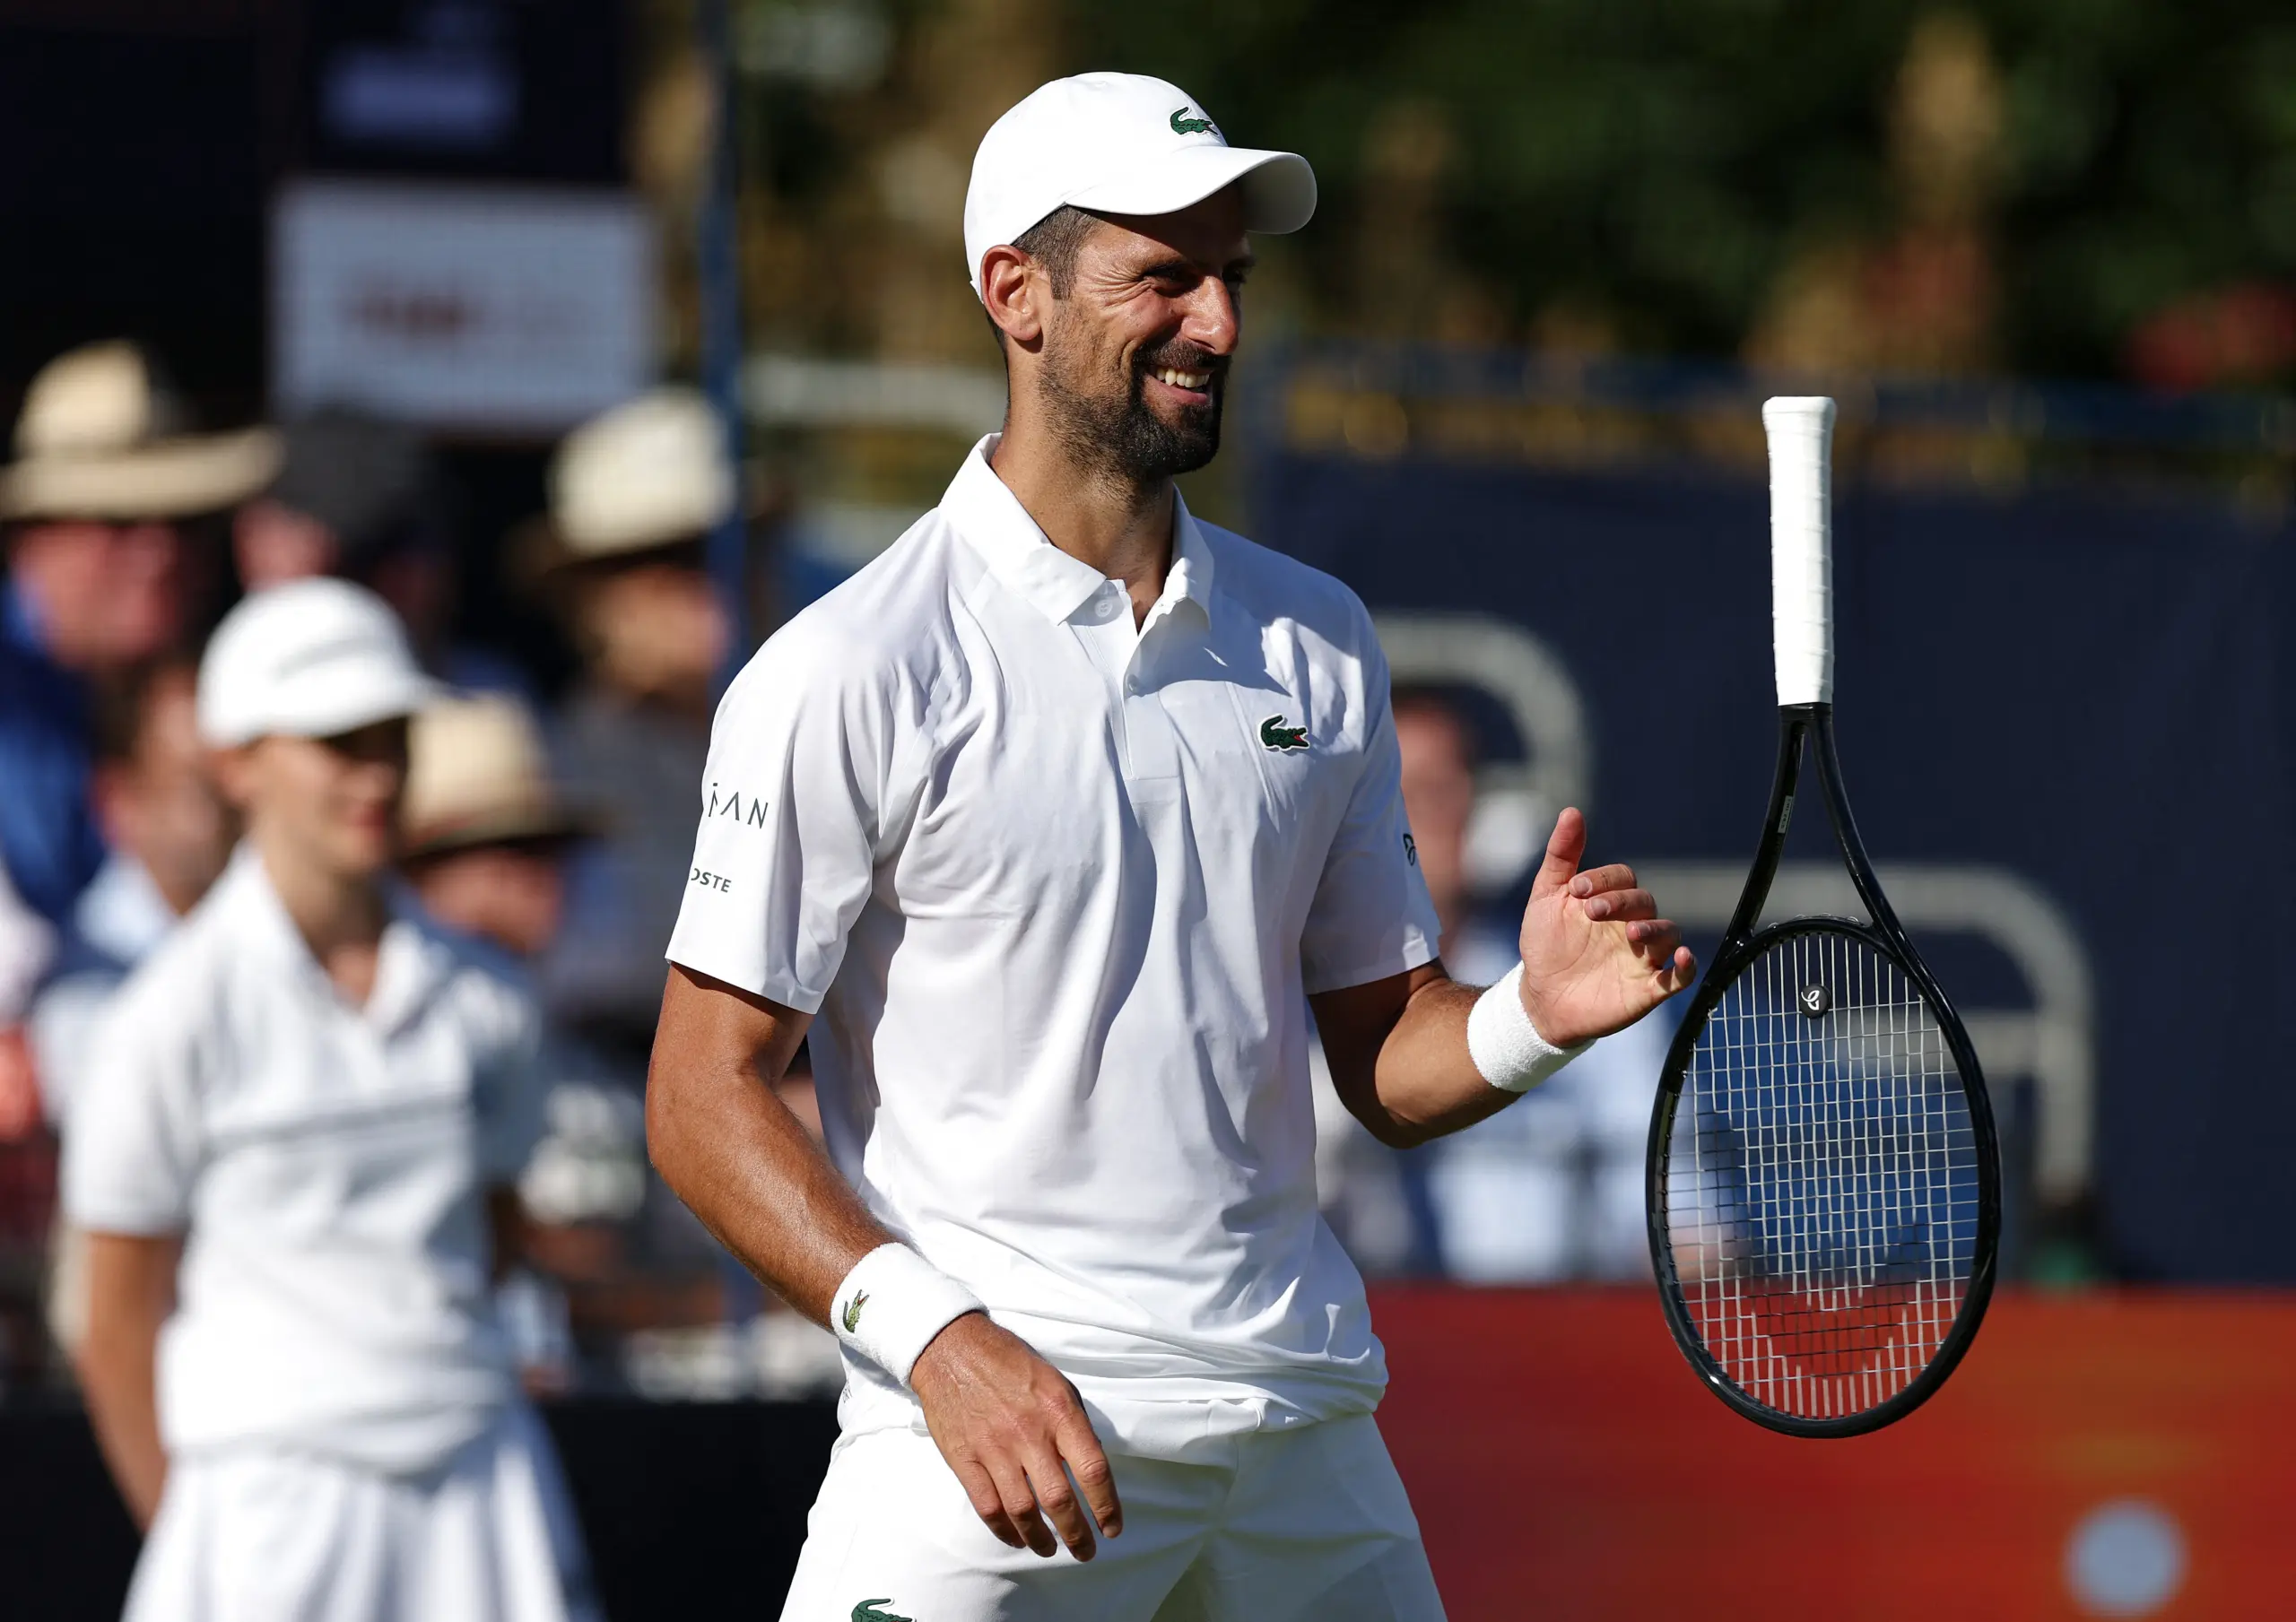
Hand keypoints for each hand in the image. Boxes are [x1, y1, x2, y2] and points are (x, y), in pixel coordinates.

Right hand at [909, 1311, 1122, 1561]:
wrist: (953, 1349)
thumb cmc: (1010, 1363)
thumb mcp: (1056, 1383)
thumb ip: (1073, 1425)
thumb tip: (1088, 1468)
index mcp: (1059, 1412)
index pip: (1093, 1470)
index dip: (1107, 1507)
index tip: (1112, 1529)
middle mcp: (1029, 1434)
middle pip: (1059, 1500)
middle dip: (1077, 1534)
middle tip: (1085, 1552)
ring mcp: (994, 1450)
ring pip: (1023, 1512)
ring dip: (1040, 1540)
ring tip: (1051, 1550)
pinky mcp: (965, 1460)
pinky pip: (988, 1507)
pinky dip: (1004, 1530)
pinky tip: (1016, 1538)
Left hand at [1517, 807, 1696, 1048]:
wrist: (1540, 998)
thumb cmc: (1546, 944)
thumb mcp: (1547, 897)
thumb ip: (1561, 856)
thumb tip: (1572, 811)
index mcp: (1611, 900)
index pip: (1624, 878)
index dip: (1604, 879)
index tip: (1576, 891)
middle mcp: (1632, 924)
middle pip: (1645, 902)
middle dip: (1621, 903)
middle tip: (1591, 912)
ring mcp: (1643, 956)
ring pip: (1668, 934)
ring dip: (1655, 930)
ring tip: (1631, 934)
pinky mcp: (1647, 989)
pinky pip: (1679, 977)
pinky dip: (1686, 967)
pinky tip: (1683, 957)